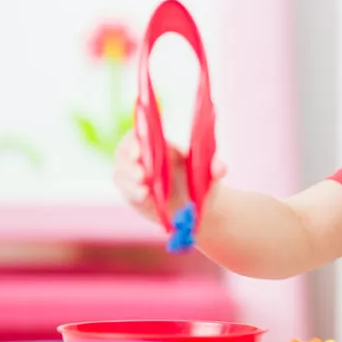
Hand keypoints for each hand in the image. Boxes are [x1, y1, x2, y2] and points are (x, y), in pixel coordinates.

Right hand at [112, 131, 226, 224]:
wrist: (197, 209)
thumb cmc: (202, 184)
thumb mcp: (211, 176)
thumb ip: (214, 169)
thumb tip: (221, 167)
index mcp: (162, 145)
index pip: (142, 132)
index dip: (137, 137)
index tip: (140, 149)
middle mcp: (145, 157)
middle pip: (125, 151)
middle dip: (129, 162)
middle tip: (141, 174)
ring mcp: (136, 176)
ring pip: (121, 172)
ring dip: (129, 180)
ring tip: (144, 191)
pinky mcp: (133, 193)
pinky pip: (126, 191)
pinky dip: (132, 193)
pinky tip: (144, 197)